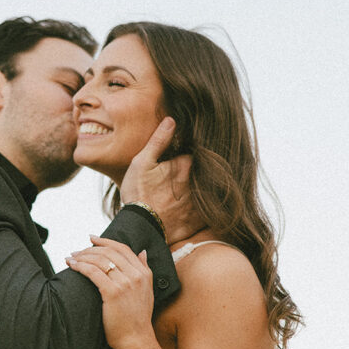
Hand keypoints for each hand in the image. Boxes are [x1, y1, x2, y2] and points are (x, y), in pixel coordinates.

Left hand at [66, 237, 157, 348]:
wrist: (136, 340)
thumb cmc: (137, 318)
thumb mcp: (147, 291)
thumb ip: (145, 270)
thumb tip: (142, 251)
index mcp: (144, 273)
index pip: (123, 249)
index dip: (105, 241)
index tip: (92, 238)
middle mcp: (136, 275)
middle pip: (109, 252)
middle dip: (90, 249)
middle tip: (77, 251)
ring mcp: (125, 284)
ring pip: (100, 260)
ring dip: (82, 256)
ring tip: (71, 258)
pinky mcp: (112, 293)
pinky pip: (93, 272)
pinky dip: (80, 266)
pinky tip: (72, 266)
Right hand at [119, 117, 203, 243]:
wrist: (141, 229)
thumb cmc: (139, 194)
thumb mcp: (142, 163)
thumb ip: (158, 141)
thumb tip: (172, 120)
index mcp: (185, 165)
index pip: (196, 153)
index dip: (188, 154)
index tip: (180, 158)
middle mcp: (198, 182)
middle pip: (204, 172)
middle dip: (198, 172)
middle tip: (181, 178)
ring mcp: (200, 202)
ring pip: (207, 190)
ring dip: (202, 189)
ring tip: (184, 193)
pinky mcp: (200, 220)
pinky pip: (209, 211)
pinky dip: (206, 209)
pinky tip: (193, 209)